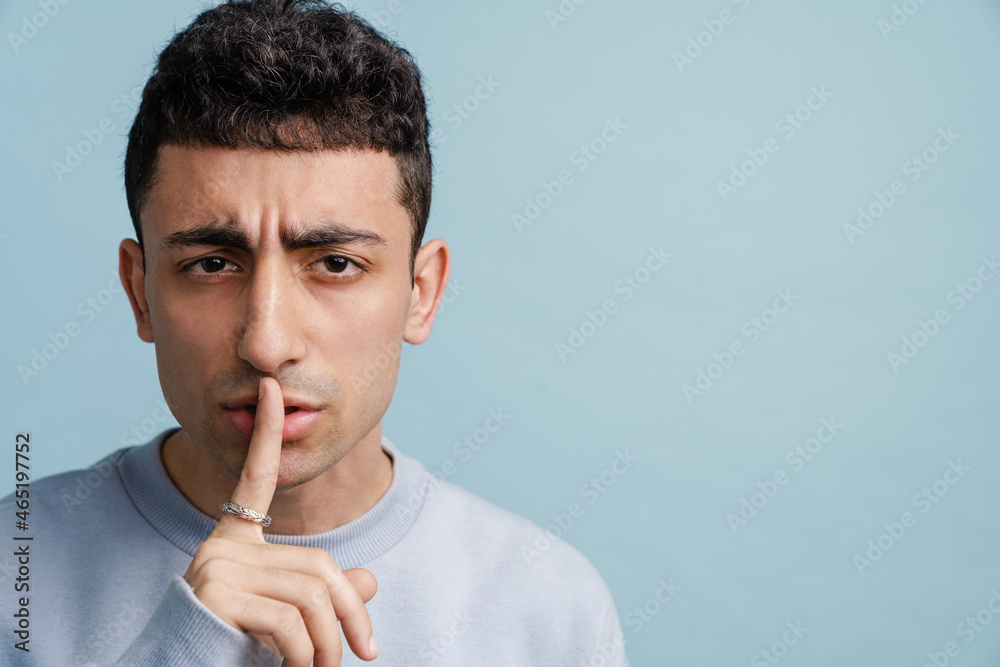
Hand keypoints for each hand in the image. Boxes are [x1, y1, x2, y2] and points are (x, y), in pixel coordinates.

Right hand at [183, 377, 379, 665]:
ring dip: (328, 645)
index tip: (272, 390)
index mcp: (234, 542)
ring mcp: (215, 567)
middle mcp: (221, 547)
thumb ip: (322, 597)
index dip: (266, 434)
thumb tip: (370, 580)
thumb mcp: (283, 620)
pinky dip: (306, 655)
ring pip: (310, 596)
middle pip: (317, 566)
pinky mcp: (214, 594)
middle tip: (361, 655)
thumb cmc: (230, 652)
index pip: (255, 478)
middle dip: (349, 615)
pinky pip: (289, 621)